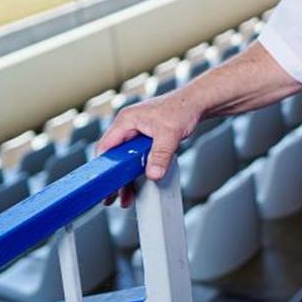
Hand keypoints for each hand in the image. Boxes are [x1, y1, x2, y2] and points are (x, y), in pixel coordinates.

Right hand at [94, 89, 201, 206]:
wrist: (196, 102)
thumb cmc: (182, 108)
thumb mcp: (169, 134)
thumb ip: (160, 155)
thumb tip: (153, 174)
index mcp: (126, 120)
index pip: (106, 146)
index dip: (104, 167)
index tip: (105, 185)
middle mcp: (128, 125)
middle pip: (114, 156)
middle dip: (115, 178)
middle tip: (111, 198)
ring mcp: (136, 132)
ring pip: (125, 159)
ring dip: (126, 177)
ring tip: (126, 197)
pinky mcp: (145, 138)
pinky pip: (136, 157)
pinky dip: (137, 170)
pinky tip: (138, 184)